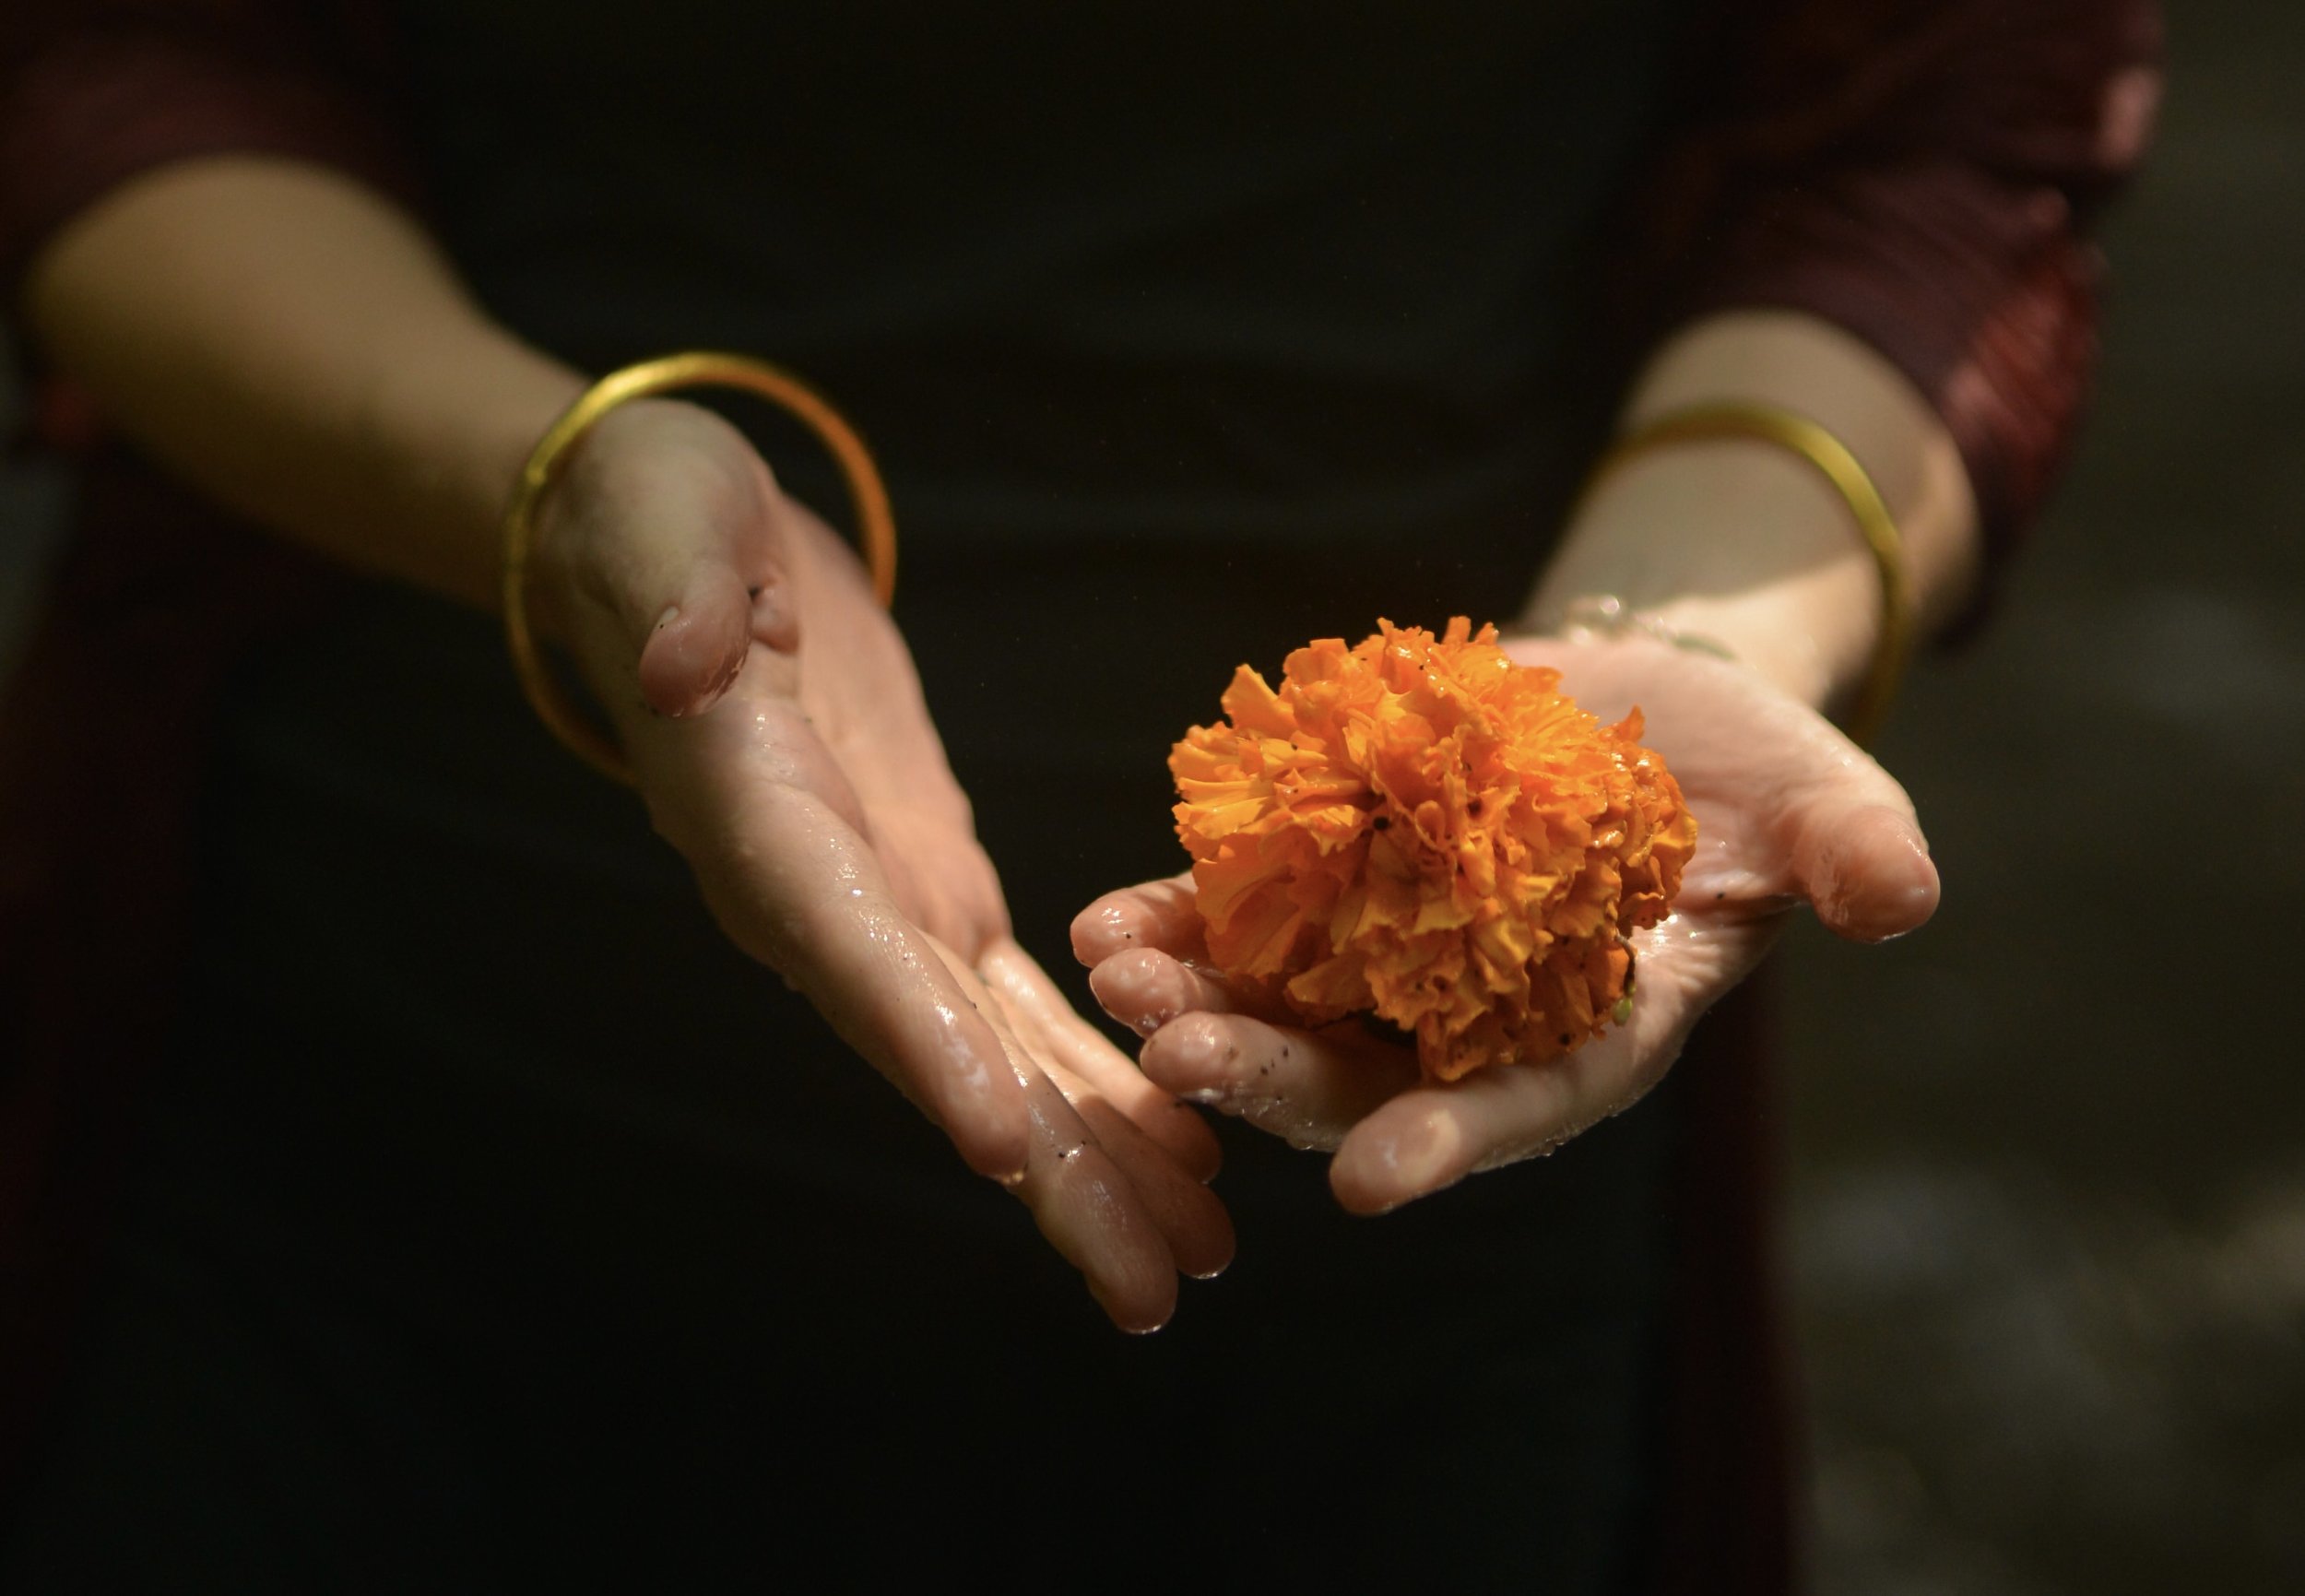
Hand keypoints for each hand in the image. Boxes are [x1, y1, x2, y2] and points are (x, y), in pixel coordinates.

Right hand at [532, 398, 1229, 1327]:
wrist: (684, 545)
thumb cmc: (658, 513)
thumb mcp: (657, 512)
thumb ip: (669, 589)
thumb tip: (677, 660)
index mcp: (757, 819)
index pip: (840, 944)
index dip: (917, 1043)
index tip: (999, 1147)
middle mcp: (818, 902)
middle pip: (938, 1056)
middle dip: (1045, 1175)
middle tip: (1151, 1292)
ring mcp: (879, 910)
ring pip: (995, 1060)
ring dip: (1093, 1163)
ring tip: (1196, 1260)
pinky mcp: (932, 891)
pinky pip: (1023, 1008)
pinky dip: (1099, 1079)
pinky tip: (1182, 1150)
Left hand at [1075, 633, 1937, 1213]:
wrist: (1642, 701)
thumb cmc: (1744, 770)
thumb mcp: (1818, 799)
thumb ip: (1852, 849)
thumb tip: (1902, 896)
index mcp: (1591, 1032)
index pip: (1525, 1106)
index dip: (1454, 1141)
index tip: (1371, 1182)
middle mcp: (1475, 1022)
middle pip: (1366, 1074)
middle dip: (1273, 1081)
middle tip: (1174, 1066)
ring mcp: (1392, 962)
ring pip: (1280, 1010)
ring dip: (1195, 1005)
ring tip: (1116, 980)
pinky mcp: (1333, 886)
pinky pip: (1242, 920)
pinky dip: (1175, 920)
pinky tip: (1105, 920)